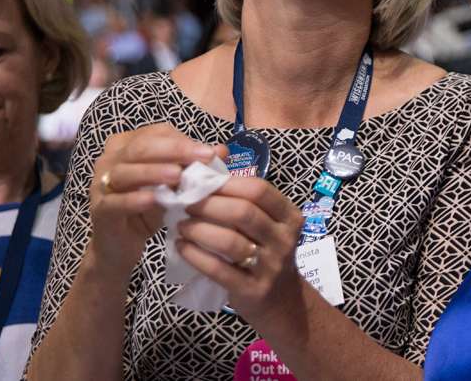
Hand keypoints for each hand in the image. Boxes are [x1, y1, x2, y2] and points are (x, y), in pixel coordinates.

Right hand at [91, 123, 224, 274]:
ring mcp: (100, 184)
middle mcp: (110, 159)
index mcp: (128, 145)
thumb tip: (222, 150)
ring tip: (178, 175)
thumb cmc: (149, 208)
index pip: (156, 134)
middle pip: (141, 147)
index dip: (182, 141)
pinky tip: (152, 200)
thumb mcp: (174, 185)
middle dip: (174, 150)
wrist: (121, 246)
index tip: (209, 153)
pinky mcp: (99, 209)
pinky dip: (133, 200)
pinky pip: (114, 202)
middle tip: (203, 157)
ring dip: (153, 172)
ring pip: (125, 172)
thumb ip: (194, 166)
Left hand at [175, 176, 305, 324]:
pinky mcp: (252, 290)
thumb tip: (208, 169)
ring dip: (199, 230)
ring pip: (230, 241)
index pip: (259, 190)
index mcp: (289, 217)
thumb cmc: (266, 254)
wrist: (281, 301)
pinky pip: (219, 269)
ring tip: (181, 226)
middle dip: (208, 205)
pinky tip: (181, 247)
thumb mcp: (268, 225)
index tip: (201, 184)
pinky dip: (195, 256)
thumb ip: (245, 200)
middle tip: (186, 204)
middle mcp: (284, 240)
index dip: (227, 184)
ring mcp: (270, 266)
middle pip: (244, 212)